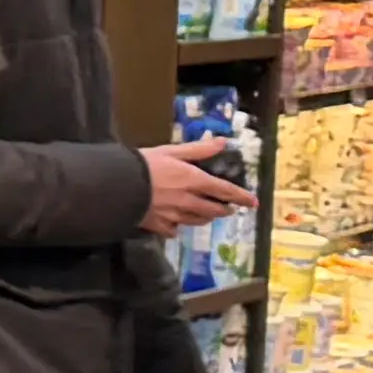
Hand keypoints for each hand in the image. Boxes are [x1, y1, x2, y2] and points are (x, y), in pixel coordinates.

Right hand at [138, 144, 252, 230]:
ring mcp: (176, 217)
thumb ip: (198, 149)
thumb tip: (223, 142)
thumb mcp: (172, 151)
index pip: (225, 191)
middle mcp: (189, 202)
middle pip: (214, 210)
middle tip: (228, 209)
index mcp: (194, 181)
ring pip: (198, 221)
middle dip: (224, 210)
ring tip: (207, 215)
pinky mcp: (160, 227)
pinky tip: (175, 225)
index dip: (241, 197)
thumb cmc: (145, 165)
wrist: (118, 187)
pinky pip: (174, 230)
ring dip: (206, 217)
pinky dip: (178, 227)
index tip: (254, 203)